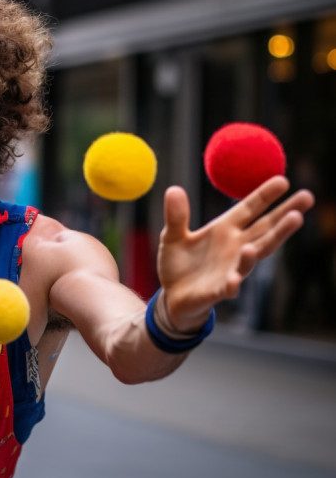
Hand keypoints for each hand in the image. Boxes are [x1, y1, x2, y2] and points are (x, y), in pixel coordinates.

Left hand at [157, 176, 313, 330]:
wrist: (173, 297)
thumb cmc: (179, 264)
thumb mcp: (172, 236)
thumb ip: (176, 216)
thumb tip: (173, 189)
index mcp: (225, 229)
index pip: (249, 209)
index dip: (265, 195)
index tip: (283, 180)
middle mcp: (235, 247)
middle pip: (265, 228)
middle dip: (286, 214)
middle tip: (307, 197)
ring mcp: (231, 269)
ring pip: (257, 253)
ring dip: (274, 238)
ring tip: (292, 221)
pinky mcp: (219, 291)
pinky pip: (229, 286)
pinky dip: (233, 282)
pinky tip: (235, 279)